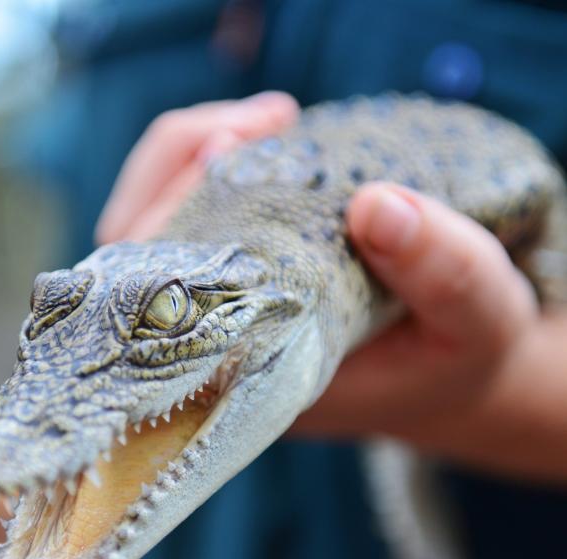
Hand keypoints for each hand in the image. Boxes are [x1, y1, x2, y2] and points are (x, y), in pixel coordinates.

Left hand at [96, 94, 566, 479]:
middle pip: (140, 264)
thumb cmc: (457, 357)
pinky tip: (253, 137)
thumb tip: (375, 205)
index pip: (168, 310)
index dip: (172, 220)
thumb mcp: (477, 320)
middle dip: (179, 174)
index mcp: (256, 379)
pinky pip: (185, 228)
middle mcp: (221, 352)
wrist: (444, 371)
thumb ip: (444, 272)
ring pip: (150, 239)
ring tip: (263, 119)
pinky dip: (204, 171)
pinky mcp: (236, 285)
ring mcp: (221, 317)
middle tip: (249, 124)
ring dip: (188, 163)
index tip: (223, 152)